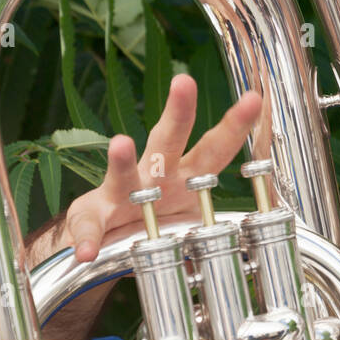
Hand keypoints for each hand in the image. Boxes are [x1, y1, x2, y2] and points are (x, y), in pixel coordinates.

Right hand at [63, 74, 261, 262]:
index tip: (254, 100)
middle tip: (185, 82)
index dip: (235, 126)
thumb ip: (199, 239)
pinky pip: (88, 228)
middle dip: (179, 112)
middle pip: (169, 140)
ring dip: (122, 159)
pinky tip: (86, 249)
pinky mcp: (92, 215)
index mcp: (185, 176)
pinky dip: (86, 238)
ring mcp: (122, 195)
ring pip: (124, 172)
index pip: (215, 147)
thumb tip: (231, 258)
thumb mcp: (182, 226)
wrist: (110, 242)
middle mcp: (155, 177)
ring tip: (120, 144)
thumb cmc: (153, 223)